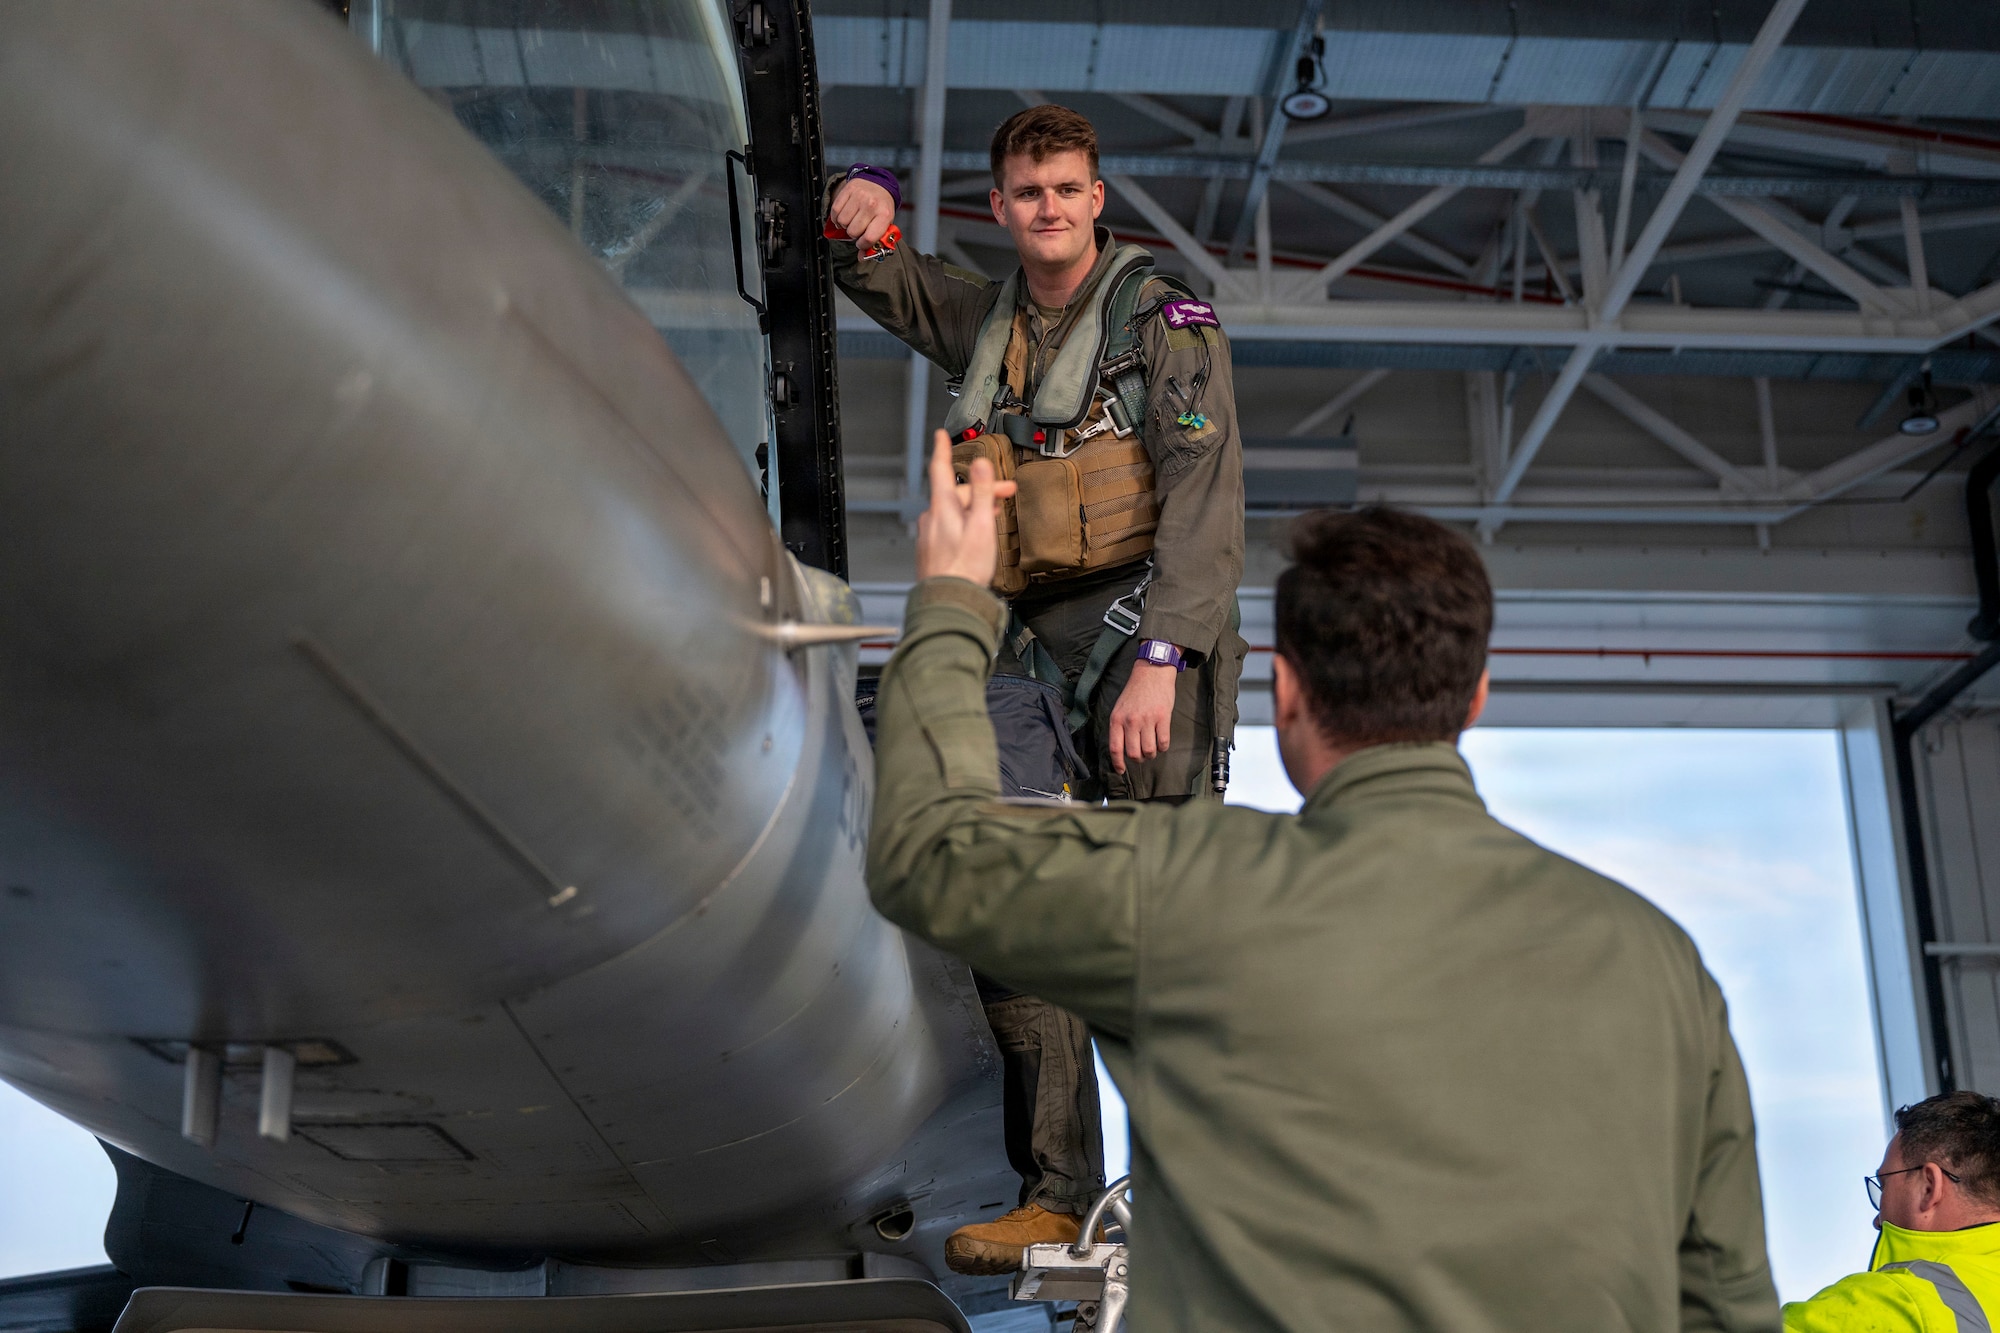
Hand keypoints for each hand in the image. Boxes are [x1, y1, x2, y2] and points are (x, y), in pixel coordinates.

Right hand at [829, 178, 896, 251]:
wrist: (878, 184)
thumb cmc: (881, 207)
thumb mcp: (884, 224)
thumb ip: (874, 242)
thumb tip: (862, 258)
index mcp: (884, 215)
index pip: (869, 238)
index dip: (863, 245)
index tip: (862, 243)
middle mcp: (872, 204)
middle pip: (853, 232)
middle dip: (854, 234)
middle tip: (858, 228)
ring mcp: (859, 196)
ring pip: (842, 222)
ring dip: (845, 225)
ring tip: (852, 221)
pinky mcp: (848, 190)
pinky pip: (835, 212)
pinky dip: (837, 218)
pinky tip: (844, 215)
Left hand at [915, 430, 1016, 585]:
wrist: (949, 601)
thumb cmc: (965, 567)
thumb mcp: (980, 525)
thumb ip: (980, 492)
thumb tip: (980, 464)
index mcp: (942, 507)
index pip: (940, 469)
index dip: (942, 449)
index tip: (941, 435)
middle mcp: (931, 518)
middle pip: (955, 493)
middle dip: (980, 490)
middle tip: (1005, 493)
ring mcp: (929, 535)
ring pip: (953, 512)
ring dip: (973, 509)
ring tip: (993, 516)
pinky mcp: (931, 551)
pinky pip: (948, 528)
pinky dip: (964, 524)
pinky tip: (975, 536)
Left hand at [1107, 661, 1177, 773]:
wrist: (1151, 673)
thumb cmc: (1135, 692)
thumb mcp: (1119, 708)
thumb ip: (1119, 727)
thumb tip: (1121, 749)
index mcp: (1117, 719)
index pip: (1115, 748)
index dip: (1118, 763)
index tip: (1121, 770)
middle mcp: (1131, 721)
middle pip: (1134, 753)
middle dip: (1138, 759)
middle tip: (1141, 755)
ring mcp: (1148, 720)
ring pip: (1149, 751)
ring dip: (1151, 754)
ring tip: (1151, 749)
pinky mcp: (1163, 718)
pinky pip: (1163, 742)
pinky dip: (1163, 747)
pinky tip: (1161, 742)